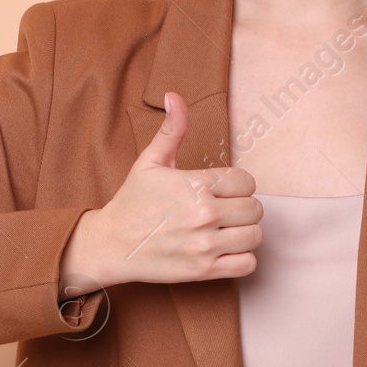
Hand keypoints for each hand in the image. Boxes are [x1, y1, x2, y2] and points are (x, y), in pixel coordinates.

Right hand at [61, 91, 263, 290]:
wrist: (111, 245)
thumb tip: (174, 96)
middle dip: (242, 207)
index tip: (222, 190)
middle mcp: (204, 214)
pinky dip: (243, 258)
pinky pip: (247, 264)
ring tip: (227, 229)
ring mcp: (205, 244)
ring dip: (245, 232)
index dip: (238, 184)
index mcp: (194, 185)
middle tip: (225, 210)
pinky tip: (227, 249)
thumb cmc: (132, 202)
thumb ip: (171, 130)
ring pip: (255, 235)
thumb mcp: (150, 162)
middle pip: (255, 208)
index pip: (247, 181)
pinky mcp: (204, 270)